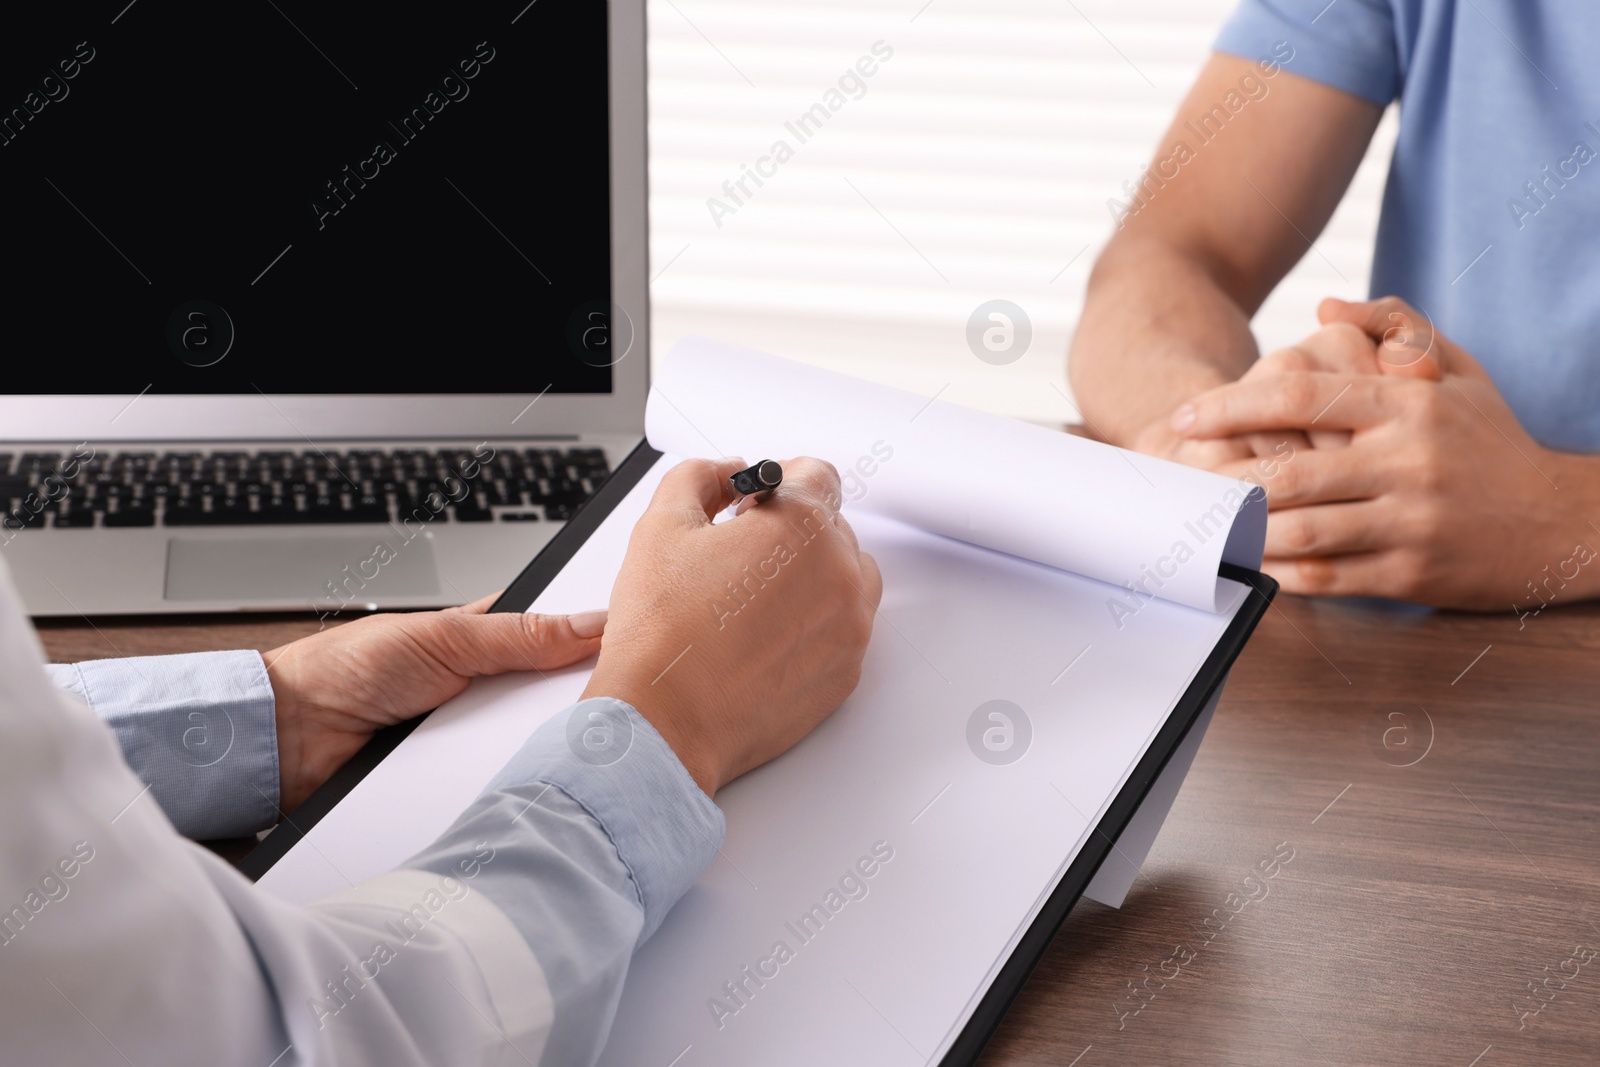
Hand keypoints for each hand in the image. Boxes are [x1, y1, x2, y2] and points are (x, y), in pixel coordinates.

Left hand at [263, 596, 606, 812]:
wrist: (285, 737)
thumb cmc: (345, 669)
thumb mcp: (444, 637)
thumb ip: (520, 633)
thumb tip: (591, 623)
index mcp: (485, 639)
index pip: (557, 639)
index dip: (591, 645)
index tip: (631, 651)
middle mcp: (483, 689)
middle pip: (551, 700)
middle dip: (571, 705)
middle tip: (605, 709)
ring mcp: (470, 739)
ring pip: (529, 746)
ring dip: (538, 748)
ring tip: (564, 750)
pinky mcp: (455, 782)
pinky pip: (496, 784)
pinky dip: (507, 783)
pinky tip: (521, 783)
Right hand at [581, 457, 881, 795]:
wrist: (666, 720)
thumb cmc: (664, 633)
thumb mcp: (663, 524)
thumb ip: (700, 477)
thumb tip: (726, 473)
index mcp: (802, 526)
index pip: (819, 475)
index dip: (782, 481)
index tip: (760, 500)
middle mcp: (839, 573)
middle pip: (831, 529)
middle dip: (790, 533)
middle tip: (740, 557)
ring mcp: (850, 627)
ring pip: (845, 580)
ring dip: (810, 578)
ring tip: (754, 602)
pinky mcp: (846, 672)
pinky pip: (842, 631)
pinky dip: (813, 627)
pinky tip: (764, 639)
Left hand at [1171, 298, 1599, 608]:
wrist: (1563, 520)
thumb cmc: (1492, 442)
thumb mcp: (1457, 370)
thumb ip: (1392, 328)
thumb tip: (1323, 310)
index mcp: (1408, 405)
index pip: (1301, 397)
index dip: (1231, 407)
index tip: (1185, 416)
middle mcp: (1407, 461)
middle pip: (1290, 470)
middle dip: (1225, 477)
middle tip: (1183, 480)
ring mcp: (1410, 520)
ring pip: (1304, 529)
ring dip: (1246, 530)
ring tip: (1207, 523)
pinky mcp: (1413, 572)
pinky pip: (1331, 577)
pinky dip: (1283, 573)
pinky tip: (1255, 564)